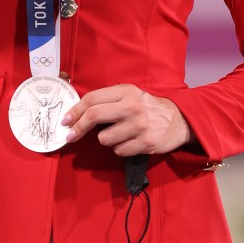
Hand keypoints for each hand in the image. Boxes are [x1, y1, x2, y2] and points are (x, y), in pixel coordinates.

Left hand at [62, 84, 191, 156]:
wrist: (179, 120)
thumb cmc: (147, 107)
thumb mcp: (129, 95)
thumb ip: (107, 100)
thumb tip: (77, 114)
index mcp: (125, 91)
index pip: (92, 99)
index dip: (75, 111)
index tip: (65, 121)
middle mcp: (132, 106)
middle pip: (94, 116)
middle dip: (78, 128)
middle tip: (70, 136)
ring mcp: (139, 125)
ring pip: (104, 138)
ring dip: (106, 139)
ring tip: (118, 134)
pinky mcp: (146, 143)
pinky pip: (118, 151)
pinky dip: (119, 148)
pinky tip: (130, 141)